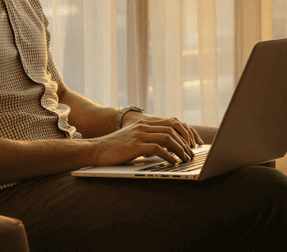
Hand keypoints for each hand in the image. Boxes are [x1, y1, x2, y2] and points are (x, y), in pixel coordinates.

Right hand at [88, 114, 203, 165]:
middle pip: (171, 130)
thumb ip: (146, 139)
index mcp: (143, 124)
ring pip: (167, 138)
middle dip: (184, 143)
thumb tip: (164, 149)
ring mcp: (139, 135)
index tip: (190, 145)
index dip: (182, 134)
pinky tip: (173, 163)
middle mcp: (143, 126)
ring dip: (180, 149)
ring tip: (185, 159)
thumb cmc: (114, 149)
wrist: (96, 150)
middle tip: (190, 154)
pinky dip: (169, 156)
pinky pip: (158, 148)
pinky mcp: (136, 145)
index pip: (169, 124)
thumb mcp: (132, 140)